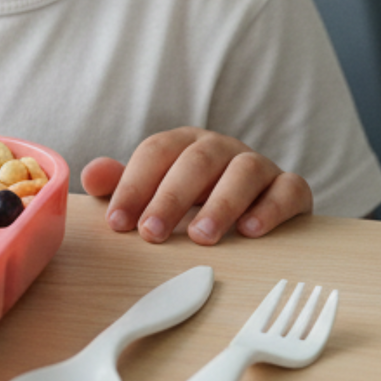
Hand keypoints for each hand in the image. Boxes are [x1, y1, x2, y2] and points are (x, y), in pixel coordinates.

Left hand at [80, 127, 311, 244]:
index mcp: (184, 143)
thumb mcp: (156, 190)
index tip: (117, 223)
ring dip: (222, 203)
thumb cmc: (195, 198)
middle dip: (171, 198)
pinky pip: (289, 190)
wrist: (256, 202)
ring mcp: (259, 166)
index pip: (155, 153)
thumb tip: (90, 176)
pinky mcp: (291, 188)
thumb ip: (122, 183)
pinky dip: (271, 209)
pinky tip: (251, 232)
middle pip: (196, 161)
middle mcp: (222, 148)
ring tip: (201, 236)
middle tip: (152, 234)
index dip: (133, 185)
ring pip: (245, 171)